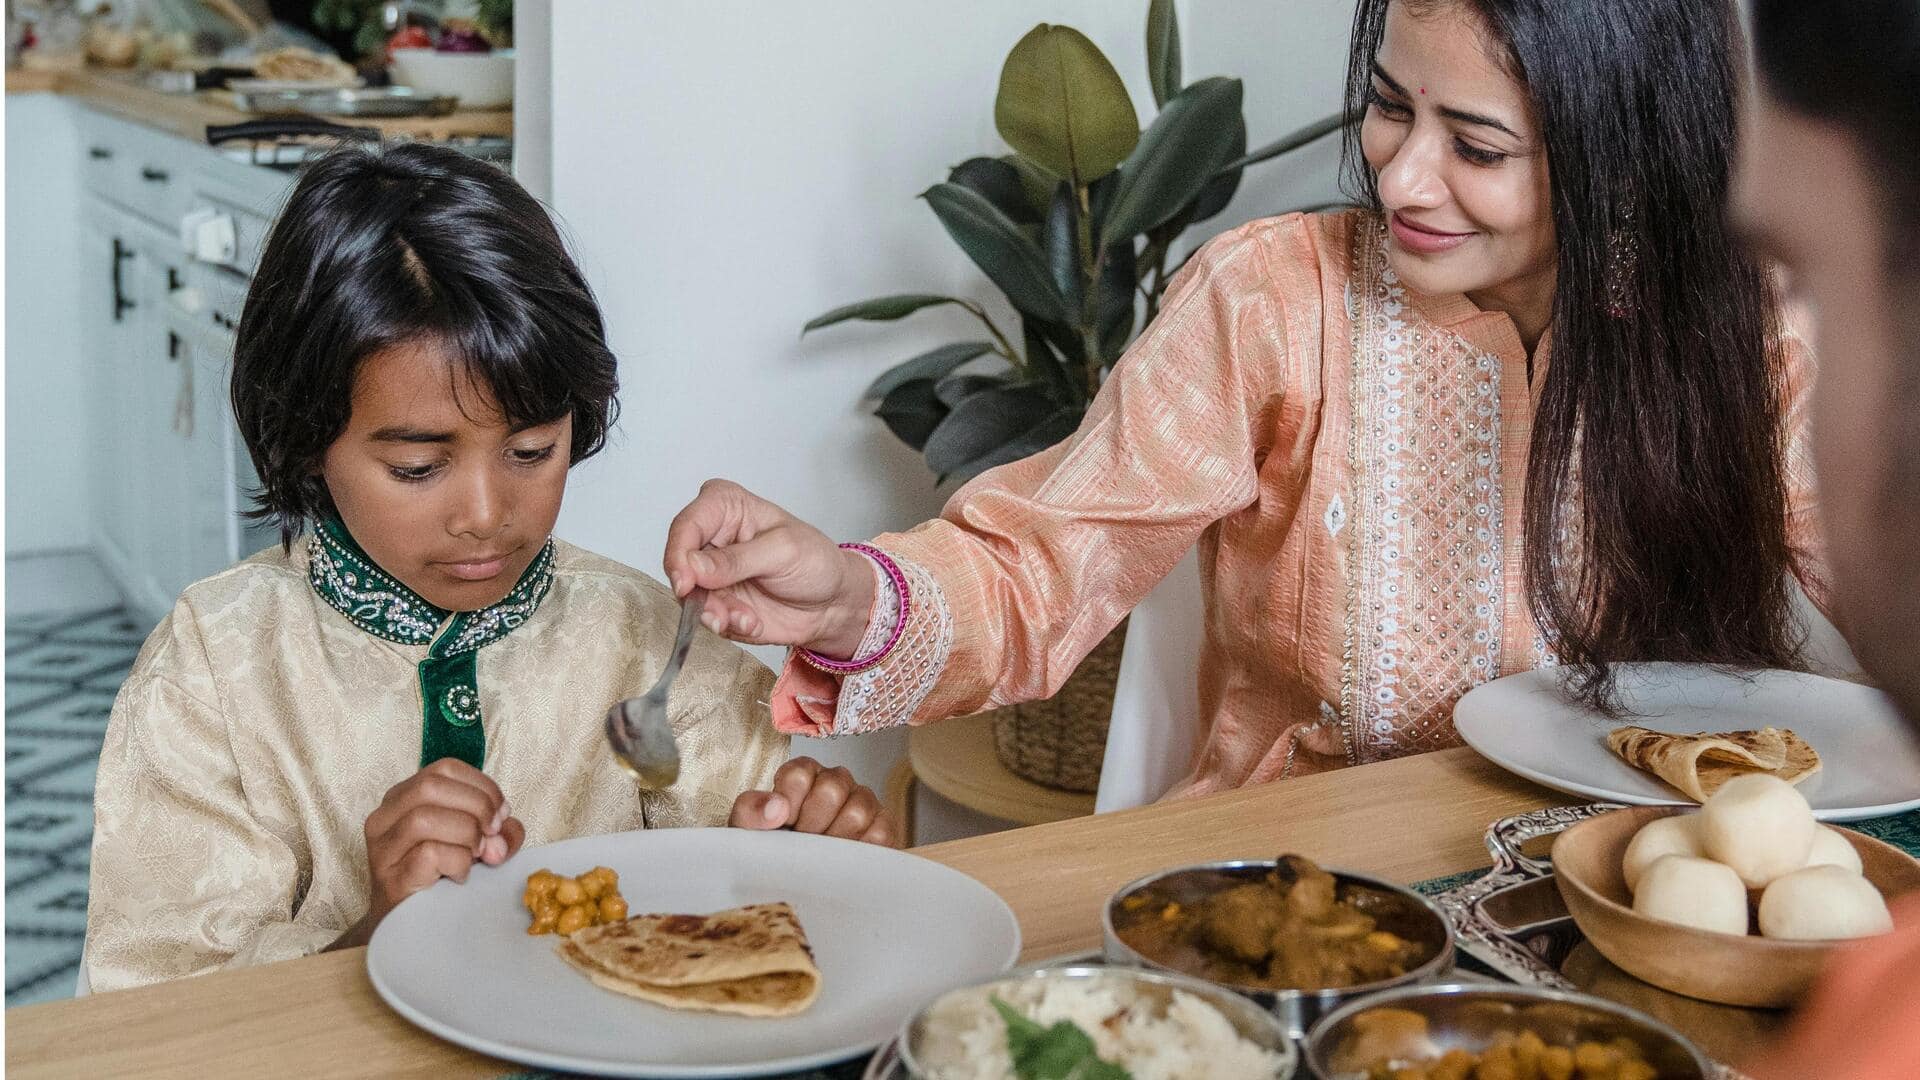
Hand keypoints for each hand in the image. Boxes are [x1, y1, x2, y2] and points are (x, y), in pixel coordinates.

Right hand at [337, 759, 525, 946]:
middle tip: (492, 833)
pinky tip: (460, 876)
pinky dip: (457, 862)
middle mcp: (385, 818)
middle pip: (431, 786)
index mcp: (404, 798)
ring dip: (466, 835)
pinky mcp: (390, 878)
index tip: (501, 813)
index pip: (444, 768)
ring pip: (425, 818)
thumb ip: (498, 830)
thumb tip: (505, 828)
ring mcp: (383, 849)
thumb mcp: (474, 843)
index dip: (482, 786)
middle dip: (476, 805)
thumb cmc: (440, 877)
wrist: (406, 926)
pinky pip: (428, 854)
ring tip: (476, 856)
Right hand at [663, 479, 875, 657]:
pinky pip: (705, 616)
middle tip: (717, 612)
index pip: (686, 525)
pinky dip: (726, 624)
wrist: (831, 603)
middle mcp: (711, 537)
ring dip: (714, 613)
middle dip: (696, 592)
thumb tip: (693, 567)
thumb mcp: (783, 551)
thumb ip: (737, 559)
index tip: (685, 581)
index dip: (679, 554)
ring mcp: (710, 572)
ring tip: (746, 618)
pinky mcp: (715, 602)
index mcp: (725, 506)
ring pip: (689, 595)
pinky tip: (752, 622)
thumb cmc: (814, 561)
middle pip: (679, 562)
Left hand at [728, 757, 899, 847]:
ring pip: (857, 812)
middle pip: (831, 790)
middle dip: (811, 825)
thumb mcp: (747, 830)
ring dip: (834, 840)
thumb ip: (751, 810)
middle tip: (801, 842)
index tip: (782, 825)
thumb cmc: (770, 850)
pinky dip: (859, 851)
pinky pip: (879, 834)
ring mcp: (862, 803)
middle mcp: (835, 782)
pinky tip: (842, 860)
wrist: (788, 880)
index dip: (788, 804)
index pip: (799, 775)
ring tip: (820, 855)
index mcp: (802, 775)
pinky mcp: (882, 828)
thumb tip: (777, 808)